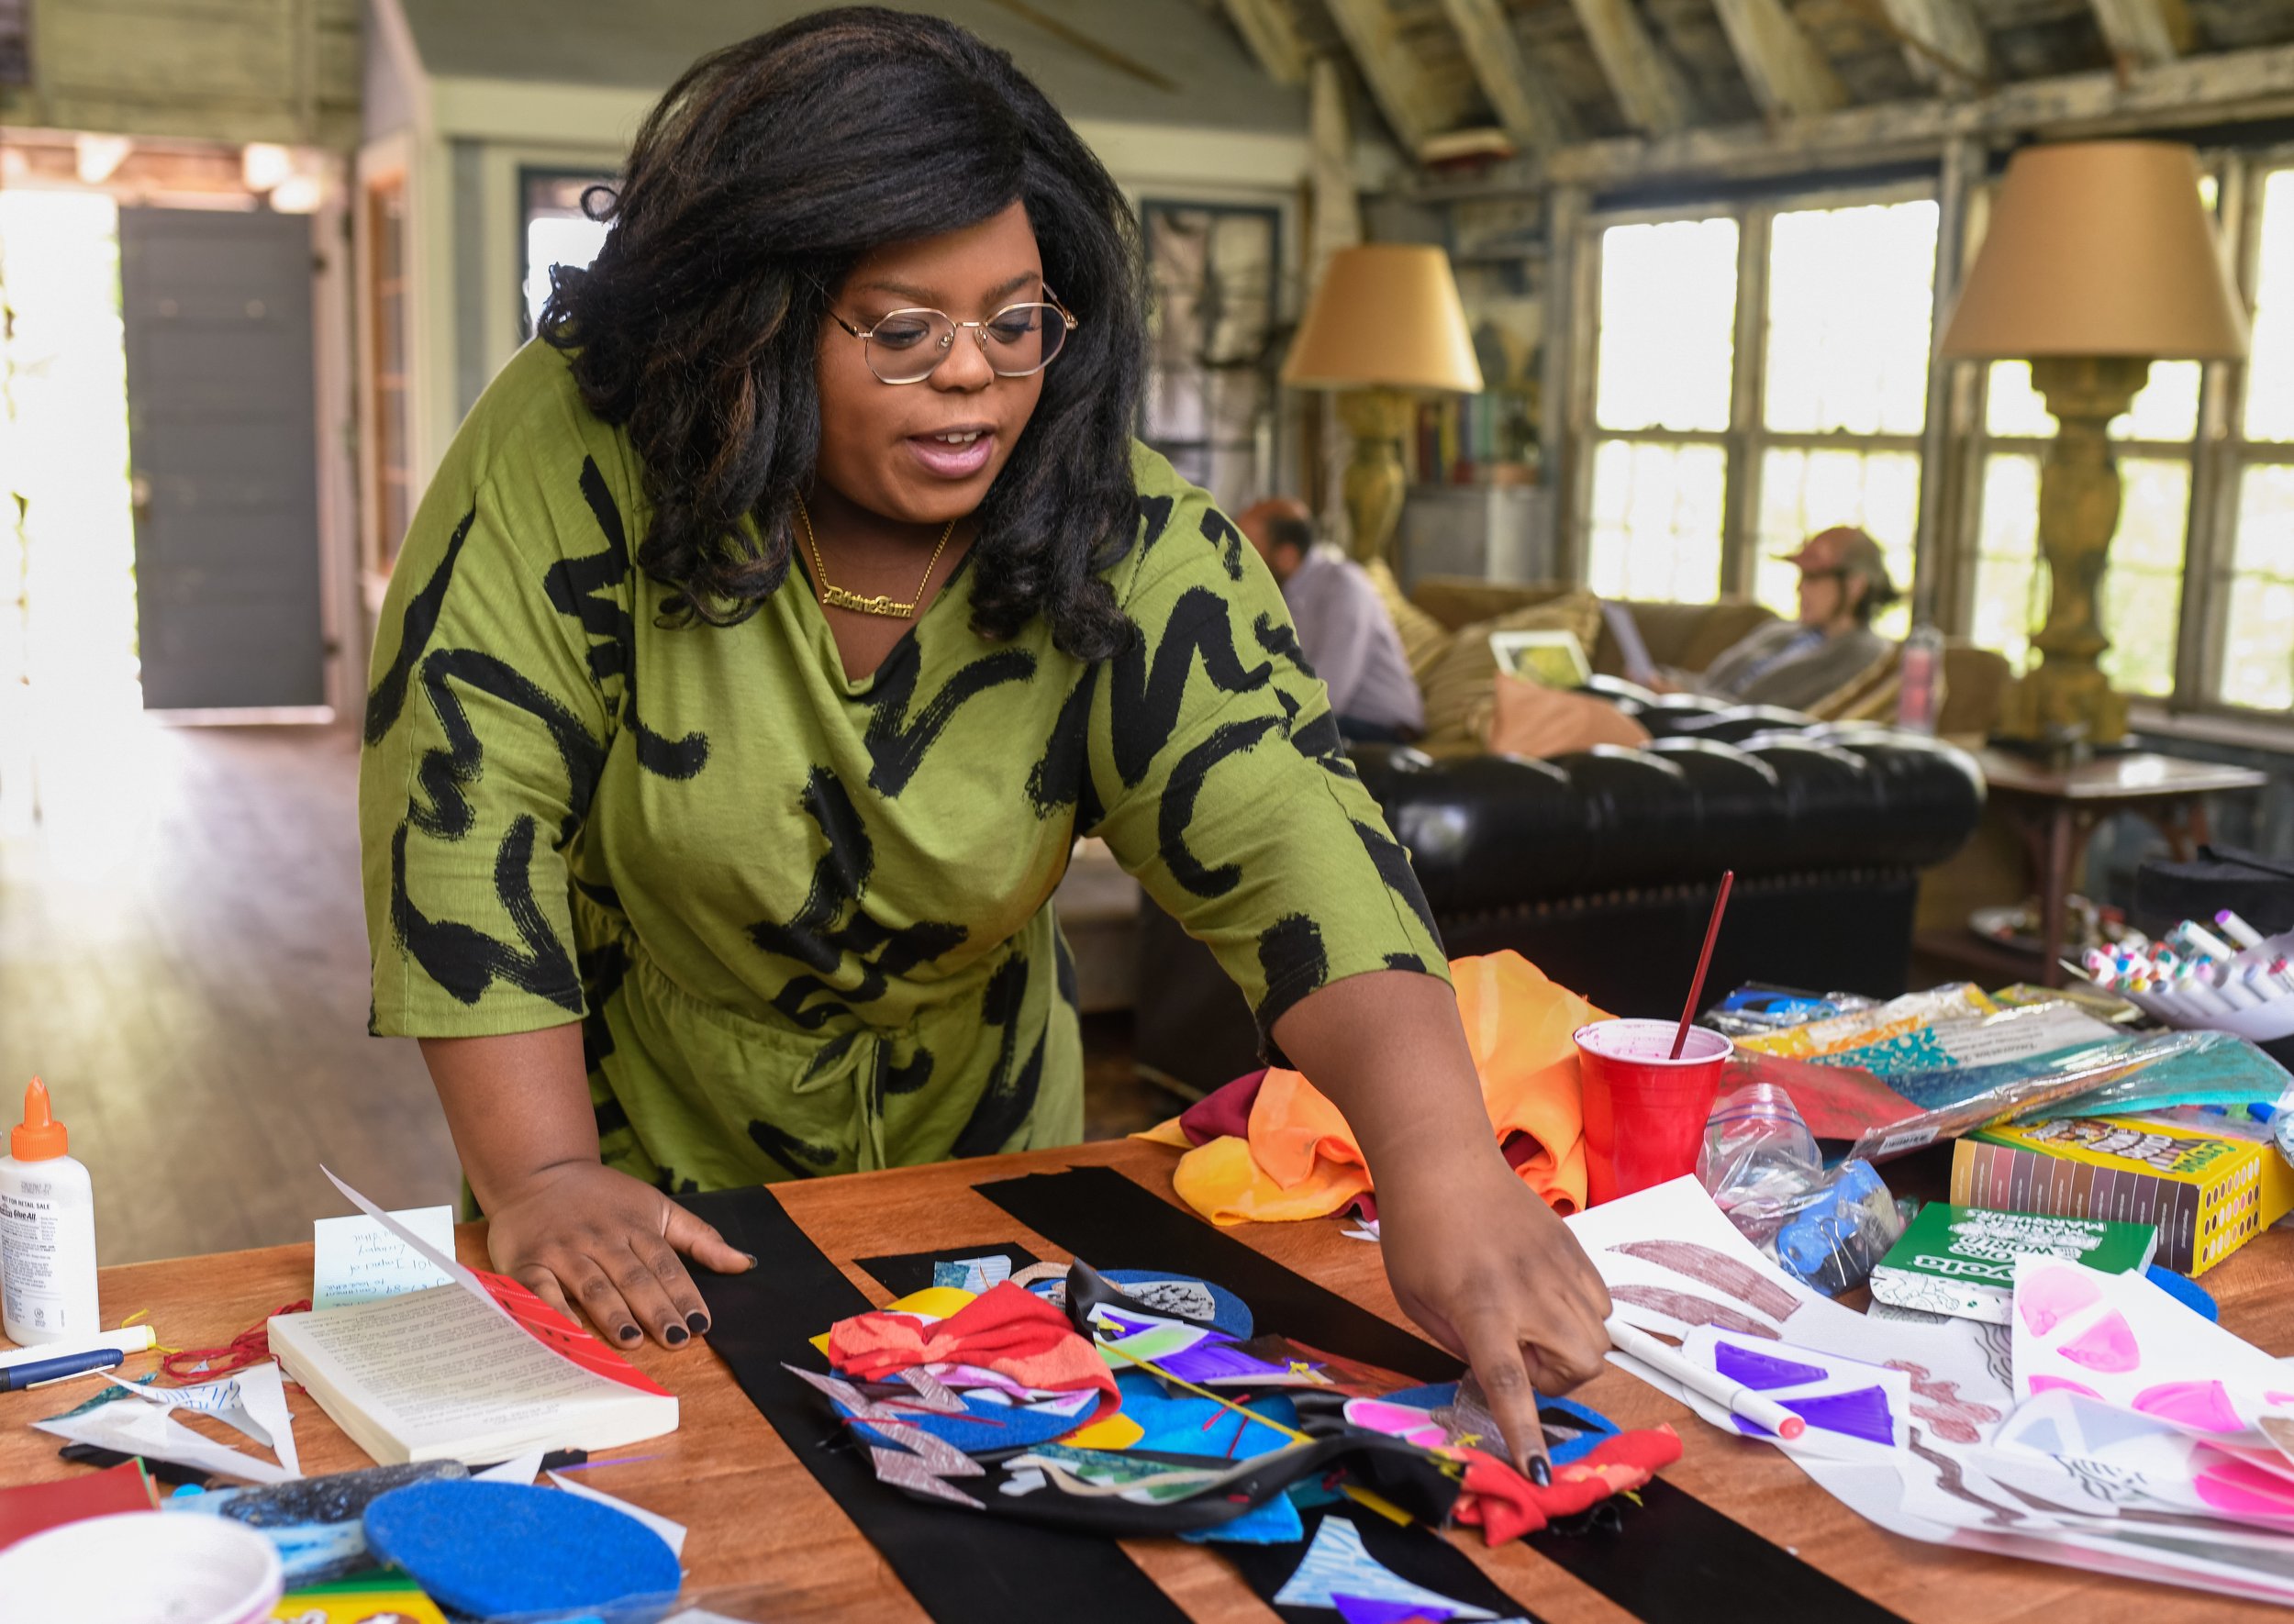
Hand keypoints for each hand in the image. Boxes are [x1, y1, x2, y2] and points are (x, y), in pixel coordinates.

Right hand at [482, 1160, 753, 1350]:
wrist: (540, 1173)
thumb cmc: (604, 1198)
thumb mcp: (657, 1208)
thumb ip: (700, 1238)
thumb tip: (745, 1263)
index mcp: (636, 1226)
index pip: (665, 1264)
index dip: (684, 1294)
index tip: (701, 1324)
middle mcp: (602, 1238)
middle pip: (633, 1277)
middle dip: (655, 1309)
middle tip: (674, 1338)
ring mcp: (564, 1250)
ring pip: (593, 1284)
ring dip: (612, 1313)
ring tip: (632, 1340)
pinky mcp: (530, 1262)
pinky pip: (542, 1290)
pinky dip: (555, 1311)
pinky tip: (572, 1332)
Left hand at [1373, 1147, 1611, 1474]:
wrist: (1442, 1160)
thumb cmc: (1417, 1229)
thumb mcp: (1416, 1300)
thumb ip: (1459, 1344)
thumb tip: (1499, 1373)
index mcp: (1479, 1306)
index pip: (1509, 1383)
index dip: (1524, 1432)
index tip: (1540, 1473)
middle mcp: (1528, 1289)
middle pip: (1580, 1364)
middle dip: (1555, 1378)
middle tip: (1517, 1353)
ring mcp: (1557, 1265)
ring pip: (1599, 1336)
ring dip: (1570, 1347)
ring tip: (1530, 1322)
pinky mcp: (1574, 1246)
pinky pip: (1602, 1302)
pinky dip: (1583, 1315)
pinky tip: (1545, 1298)